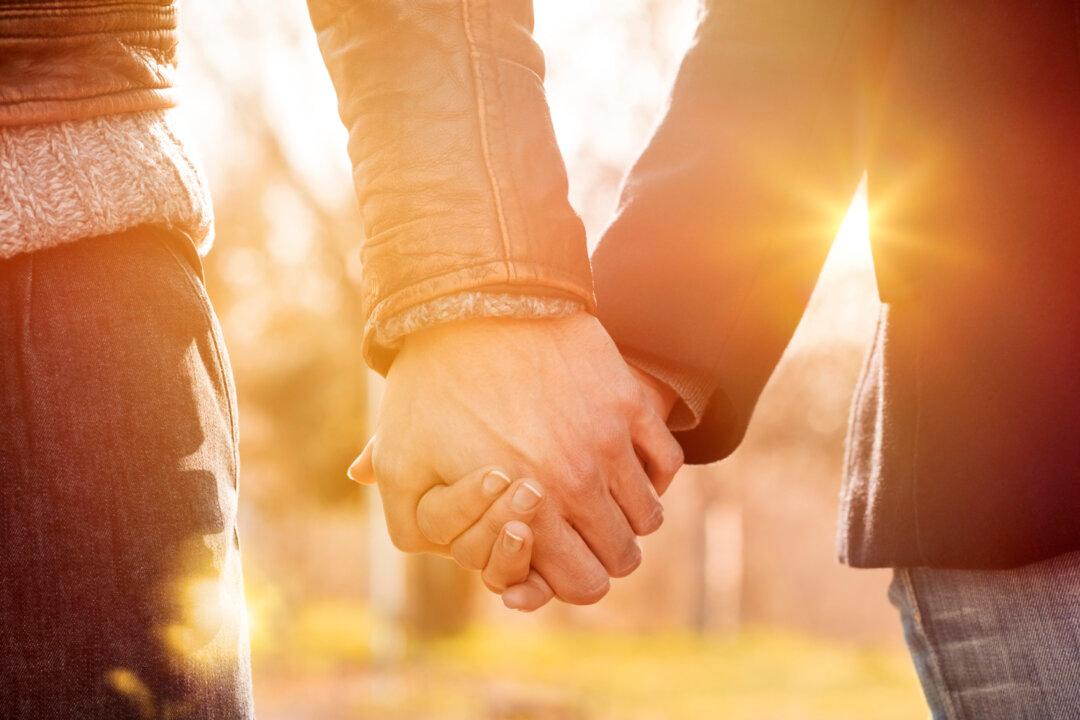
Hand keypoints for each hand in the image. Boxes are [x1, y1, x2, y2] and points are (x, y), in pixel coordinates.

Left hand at [365, 313, 683, 604]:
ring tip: (597, 497)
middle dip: (601, 554)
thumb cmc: (432, 387)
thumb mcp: (402, 465)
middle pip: (622, 555)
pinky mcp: (628, 401)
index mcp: (528, 511)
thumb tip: (453, 556)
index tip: (557, 558)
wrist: (472, 302)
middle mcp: (578, 482)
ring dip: (627, 516)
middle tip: (577, 532)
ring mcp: (610, 440)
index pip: (583, 584)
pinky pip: (667, 460)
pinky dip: (652, 472)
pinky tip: (622, 462)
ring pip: (648, 513)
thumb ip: (419, 526)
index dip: (571, 581)